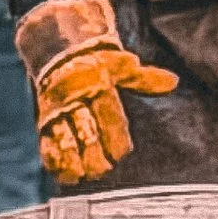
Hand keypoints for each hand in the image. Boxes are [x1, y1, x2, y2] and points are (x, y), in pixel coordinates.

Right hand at [14, 0, 177, 186]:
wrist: (55, 42)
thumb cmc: (95, 57)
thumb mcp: (120, 63)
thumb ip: (144, 78)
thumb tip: (173, 82)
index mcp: (98, 85)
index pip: (108, 116)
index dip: (114, 138)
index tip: (121, 154)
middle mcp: (76, 98)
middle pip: (85, 131)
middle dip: (94, 154)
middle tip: (103, 169)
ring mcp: (58, 108)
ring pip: (64, 138)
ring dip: (72, 160)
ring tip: (82, 176)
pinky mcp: (45, 115)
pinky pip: (46, 139)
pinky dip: (53, 158)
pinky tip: (61, 174)